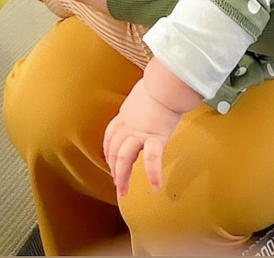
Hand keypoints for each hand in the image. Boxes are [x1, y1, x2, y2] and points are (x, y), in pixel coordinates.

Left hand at [103, 79, 182, 194]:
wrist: (165, 83)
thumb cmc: (160, 83)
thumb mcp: (145, 91)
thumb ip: (144, 100)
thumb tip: (153, 99)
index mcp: (126, 114)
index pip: (111, 135)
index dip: (108, 150)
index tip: (110, 160)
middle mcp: (128, 125)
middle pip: (114, 149)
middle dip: (113, 168)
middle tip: (116, 183)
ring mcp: (140, 132)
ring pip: (124, 158)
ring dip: (122, 176)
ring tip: (123, 190)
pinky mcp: (155, 137)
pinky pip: (151, 159)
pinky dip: (153, 173)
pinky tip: (156, 186)